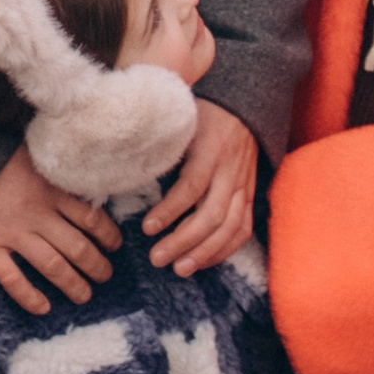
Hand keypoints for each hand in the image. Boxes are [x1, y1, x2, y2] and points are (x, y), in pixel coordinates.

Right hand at [0, 149, 116, 317]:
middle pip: (76, 247)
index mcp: (49, 189)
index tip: (115, 245)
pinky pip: (12, 279)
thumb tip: (81, 177)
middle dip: (96, 265)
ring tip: (84, 295)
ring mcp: (11, 233)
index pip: (89, 217)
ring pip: (52, 266)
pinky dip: (29, 297)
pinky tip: (43, 308)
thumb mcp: (28, 152)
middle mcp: (36, 214)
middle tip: (105, 276)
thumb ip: (52, 168)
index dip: (107, 235)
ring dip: (73, 283)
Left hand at [146, 101, 257, 274]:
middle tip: (157, 258)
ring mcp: (243, 185)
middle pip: (212, 214)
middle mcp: (230, 170)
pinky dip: (224, 250)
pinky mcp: (250, 195)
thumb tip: (124, 163)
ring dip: (205, 253)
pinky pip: (242, 229)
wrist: (245, 104)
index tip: (146, 228)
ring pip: (230, 228)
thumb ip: (161, 142)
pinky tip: (202, 262)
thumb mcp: (181, 120)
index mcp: (210, 149)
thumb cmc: (202, 113)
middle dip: (184, 241)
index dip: (169, 210)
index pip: (191, 186)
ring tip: (179, 269)